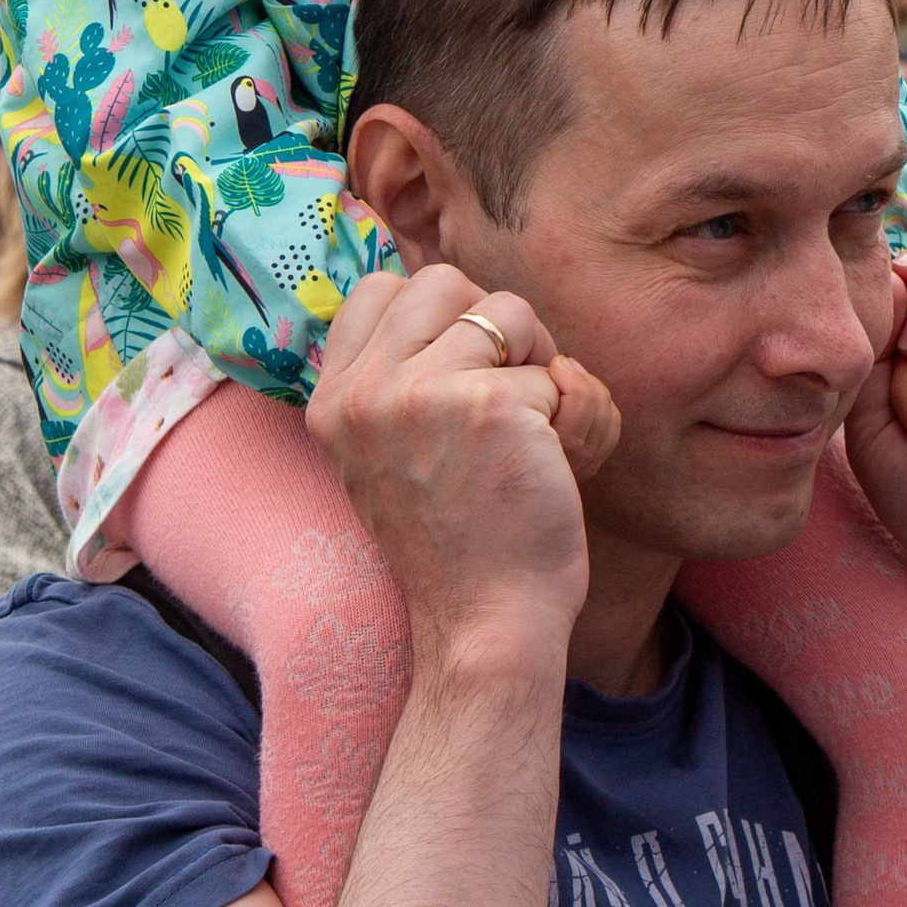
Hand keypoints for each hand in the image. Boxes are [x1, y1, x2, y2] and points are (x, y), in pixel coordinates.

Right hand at [307, 266, 609, 672]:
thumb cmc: (461, 547)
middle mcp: (365, 392)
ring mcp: (421, 394)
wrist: (484, 626)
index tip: (464, 370)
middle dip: (495, 326)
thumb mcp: (392, 458)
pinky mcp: (488, 405)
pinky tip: (556, 471)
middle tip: (510, 394)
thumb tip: (458, 296)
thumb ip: (402, 382)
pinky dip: (573, 420)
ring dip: (539, 368)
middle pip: (444, 280)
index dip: (441, 316)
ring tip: (533, 436)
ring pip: (510, 312)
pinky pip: (555, 374)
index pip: (380, 290)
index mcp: (333, 402)